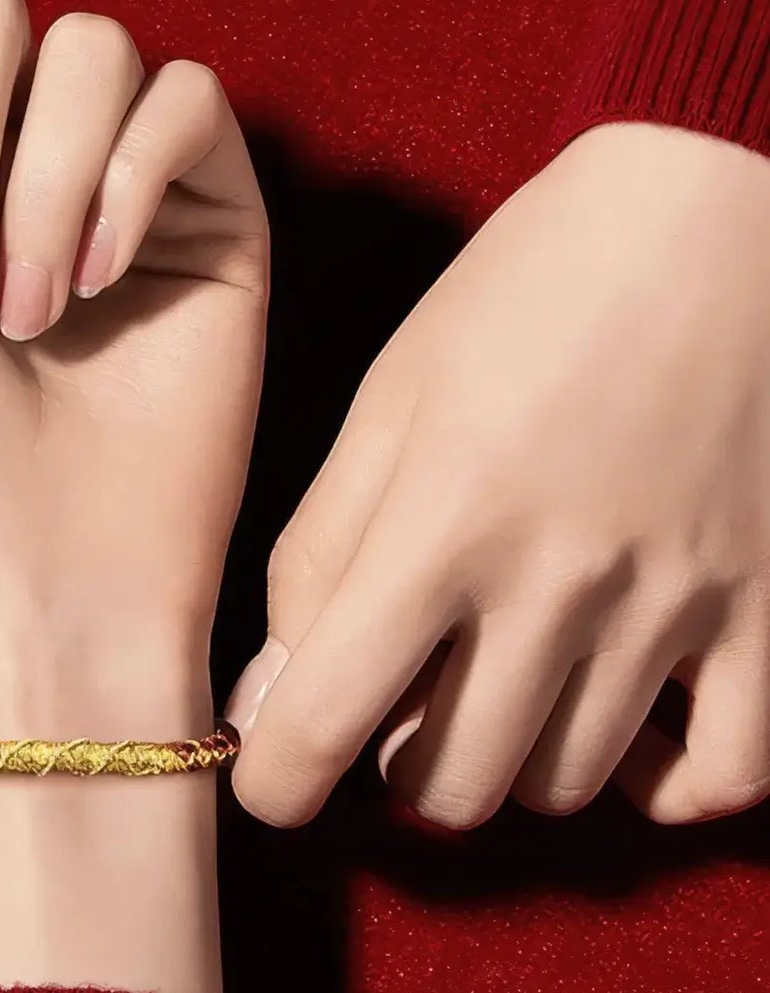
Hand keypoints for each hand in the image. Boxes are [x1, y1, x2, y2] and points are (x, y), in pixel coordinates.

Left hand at [229, 122, 769, 829]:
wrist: (711, 209)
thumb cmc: (522, 295)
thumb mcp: (387, 402)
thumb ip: (320, 554)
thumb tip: (270, 690)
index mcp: (442, 521)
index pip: (327, 720)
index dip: (277, 783)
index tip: (270, 783)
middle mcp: (559, 582)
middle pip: (449, 782)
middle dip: (394, 761)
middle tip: (398, 695)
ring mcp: (679, 603)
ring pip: (562, 784)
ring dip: (506, 757)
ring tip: (498, 679)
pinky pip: (721, 777)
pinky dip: (654, 783)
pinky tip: (617, 726)